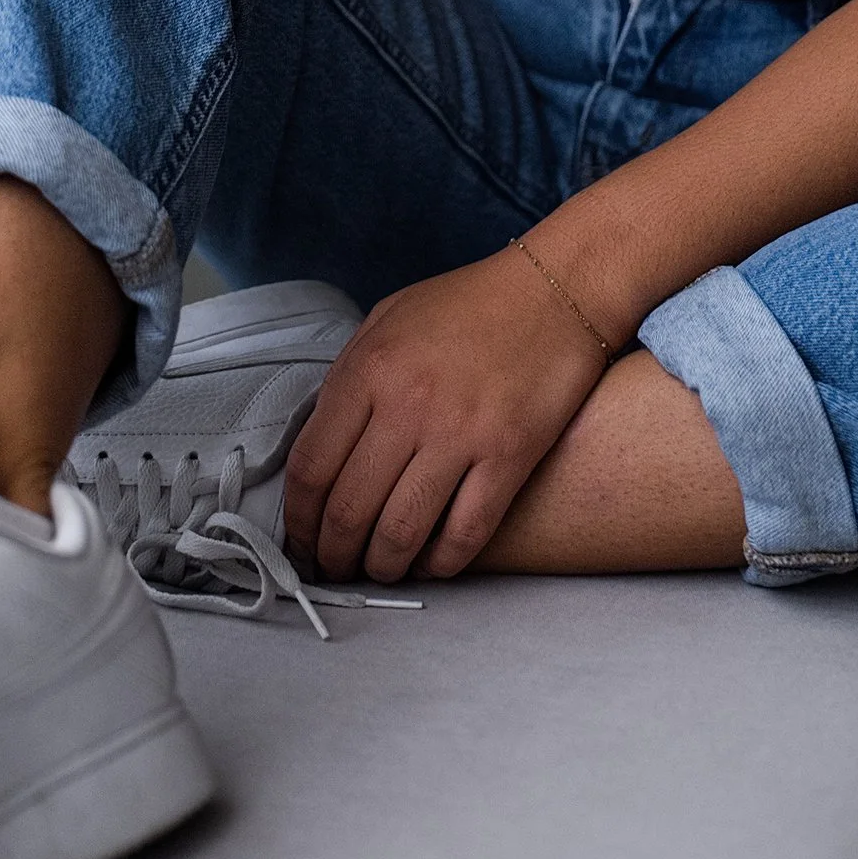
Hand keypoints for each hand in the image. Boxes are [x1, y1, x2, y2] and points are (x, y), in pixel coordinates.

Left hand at [282, 247, 610, 585]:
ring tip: (381, 571)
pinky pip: (464, 534)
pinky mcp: (510, 456)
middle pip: (349, 510)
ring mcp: (461, 433)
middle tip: (335, 569)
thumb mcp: (389, 318)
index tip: (302, 540)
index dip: (299, 520)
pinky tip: (432, 564)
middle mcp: (408, 405)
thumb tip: (324, 445)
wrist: (558, 287)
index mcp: (369, 369)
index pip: (311, 468)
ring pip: (401, 533)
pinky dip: (441, 564)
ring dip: (383, 567)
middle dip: (334, 555)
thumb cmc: (470, 304)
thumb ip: (351, 377)